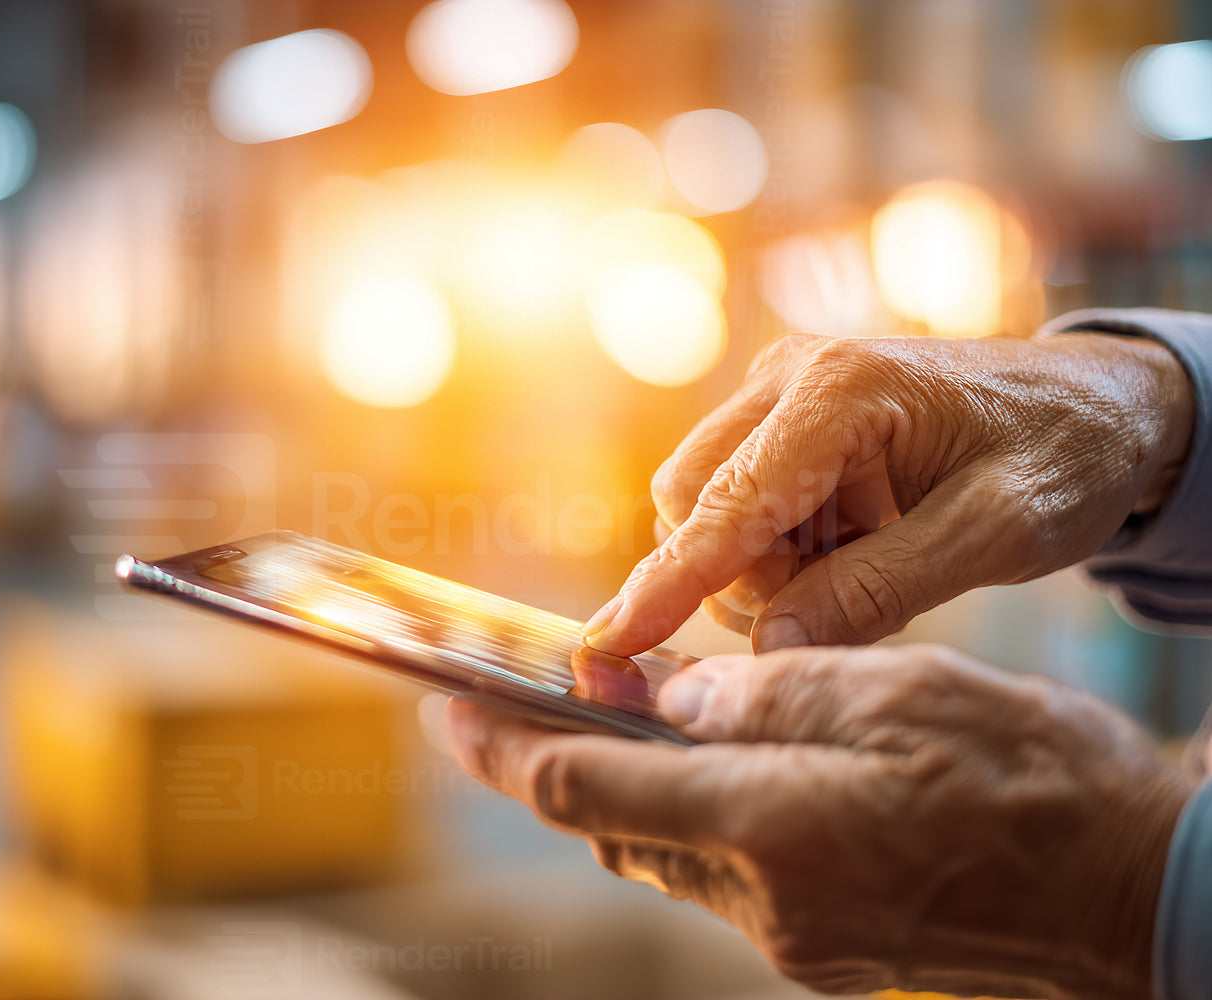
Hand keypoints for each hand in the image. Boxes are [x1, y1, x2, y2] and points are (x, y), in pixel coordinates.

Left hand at [446, 644, 1190, 997]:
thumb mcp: (891, 692)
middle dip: (553, 763)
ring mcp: (792, 934)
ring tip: (612, 719)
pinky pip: (718, 875)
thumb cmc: (1026, 773)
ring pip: (661, 849)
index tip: (442, 708)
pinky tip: (708, 768)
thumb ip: (757, 695)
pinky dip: (689, 816)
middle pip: (611, 822)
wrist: (1131, 889)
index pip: (584, 784)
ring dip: (622, 787)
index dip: (499, 747)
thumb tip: (657, 696)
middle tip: (511, 702)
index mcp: (768, 825)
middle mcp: (762, 897)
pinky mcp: (821, 944)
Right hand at [581, 333, 1192, 654]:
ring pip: (700, 504)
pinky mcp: (780, 416)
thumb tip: (770, 644)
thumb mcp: (994, 534)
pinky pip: (732, 498)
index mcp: (843, 390)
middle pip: (690, 501)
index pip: (728, 505)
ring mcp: (778, 390)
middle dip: (737, 576)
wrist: (1098, 402)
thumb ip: (878, 589)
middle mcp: (790, 375)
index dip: (667, 583)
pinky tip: (849, 543)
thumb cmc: (1063, 455)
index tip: (608, 645)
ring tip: (863, 562)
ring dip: (756, 563)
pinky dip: (771, 545)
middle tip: (843, 598)